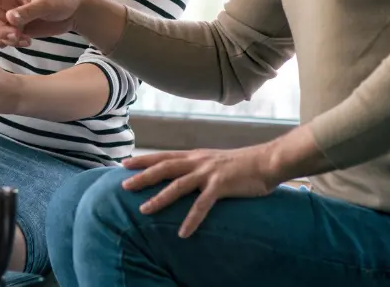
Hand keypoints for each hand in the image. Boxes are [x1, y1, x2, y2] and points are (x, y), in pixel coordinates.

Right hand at [0, 0, 83, 47]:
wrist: (74, 11)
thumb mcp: (45, 4)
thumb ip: (26, 12)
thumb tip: (10, 18)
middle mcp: (7, 5)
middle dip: (1, 32)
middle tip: (17, 37)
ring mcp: (13, 19)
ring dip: (8, 39)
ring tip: (25, 40)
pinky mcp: (20, 30)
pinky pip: (7, 40)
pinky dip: (14, 43)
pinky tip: (27, 43)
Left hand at [120, 144, 281, 237]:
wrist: (266, 161)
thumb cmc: (241, 164)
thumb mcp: (213, 161)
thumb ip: (198, 167)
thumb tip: (183, 175)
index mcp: (194, 156)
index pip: (163, 156)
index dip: (143, 159)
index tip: (124, 163)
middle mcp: (197, 161)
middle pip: (164, 168)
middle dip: (142, 176)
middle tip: (124, 185)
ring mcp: (208, 173)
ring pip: (178, 186)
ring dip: (160, 198)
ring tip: (144, 210)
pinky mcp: (221, 185)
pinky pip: (202, 205)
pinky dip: (191, 219)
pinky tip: (183, 233)